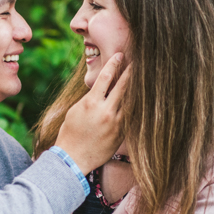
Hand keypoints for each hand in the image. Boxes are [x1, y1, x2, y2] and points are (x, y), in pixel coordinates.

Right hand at [55, 54, 129, 174]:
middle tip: (138, 61)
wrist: (73, 158)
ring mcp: (115, 123)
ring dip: (135, 88)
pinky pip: (130, 116)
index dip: (114, 63)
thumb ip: (90, 98)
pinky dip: (133, 106)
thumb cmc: (70, 133)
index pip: (106, 77)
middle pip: (123, 86)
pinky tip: (139, 99)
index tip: (120, 55)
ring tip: (143, 78)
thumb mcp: (75, 110)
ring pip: (130, 100)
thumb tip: (101, 89)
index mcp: (91, 102)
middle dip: (131, 72)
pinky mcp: (121, 133)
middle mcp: (106, 111)